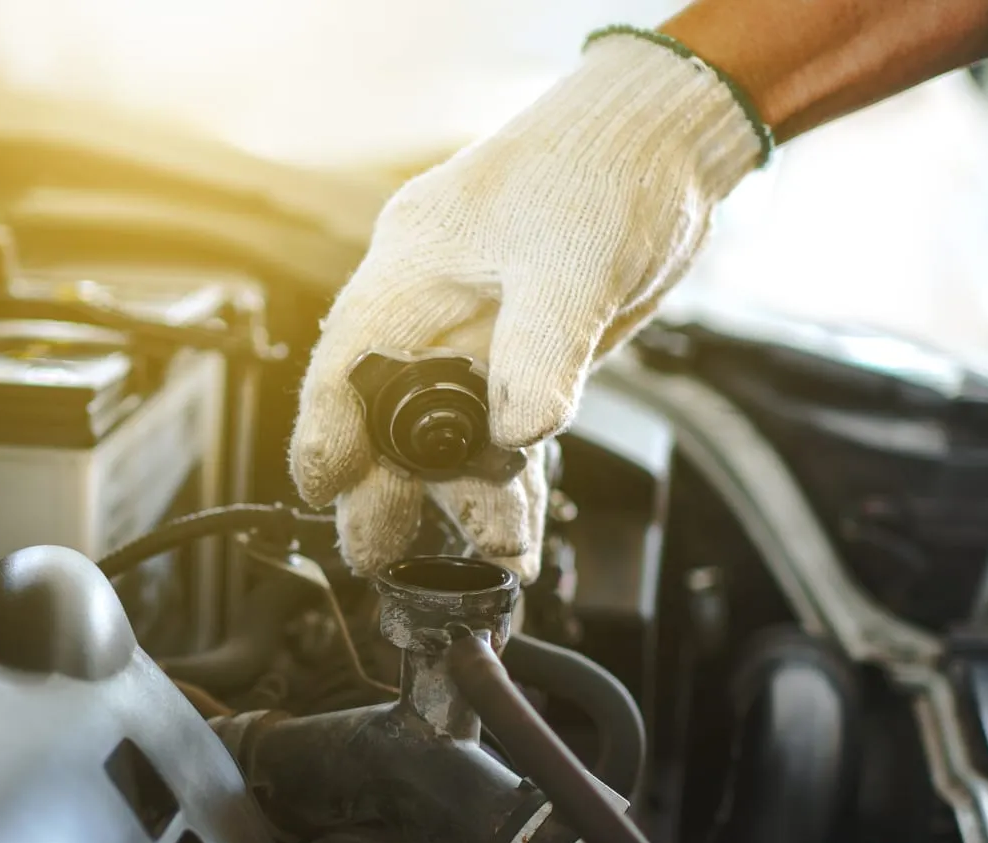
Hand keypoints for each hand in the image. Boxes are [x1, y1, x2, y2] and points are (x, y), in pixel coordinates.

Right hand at [289, 31, 766, 580]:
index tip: (323, 490)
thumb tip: (521, 431)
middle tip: (383, 554)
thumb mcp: (573, 264)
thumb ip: (542, 352)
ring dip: (465, 497)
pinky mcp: (528, 353)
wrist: (664, 142)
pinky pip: (504, 430)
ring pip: (451, 433)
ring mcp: (481, 331)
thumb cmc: (603, 167)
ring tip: (491, 555)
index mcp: (414, 265)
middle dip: (388, 487)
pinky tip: (518, 530)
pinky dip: (512, 480)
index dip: (328, 430)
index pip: (348, 361)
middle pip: (390, 413)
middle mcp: (436, 304)